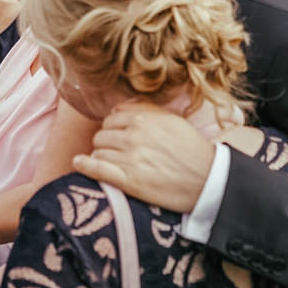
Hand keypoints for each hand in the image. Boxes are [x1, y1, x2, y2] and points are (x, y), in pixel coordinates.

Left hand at [71, 101, 215, 213]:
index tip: (118, 137)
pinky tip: (79, 163)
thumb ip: (144, 110)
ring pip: (98, 150)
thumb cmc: (192, 149)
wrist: (209, 180)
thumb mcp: (172, 120)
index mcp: (143, 119)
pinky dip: (84, 165)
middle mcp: (133, 136)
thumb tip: (117, 107)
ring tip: (113, 163)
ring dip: (102, 156)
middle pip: (102, 134)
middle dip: (107, 142)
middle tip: (117, 153)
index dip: (113, 128)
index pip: (111, 118)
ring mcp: (129, 158)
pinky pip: (97, 168)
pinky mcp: (128, 180)